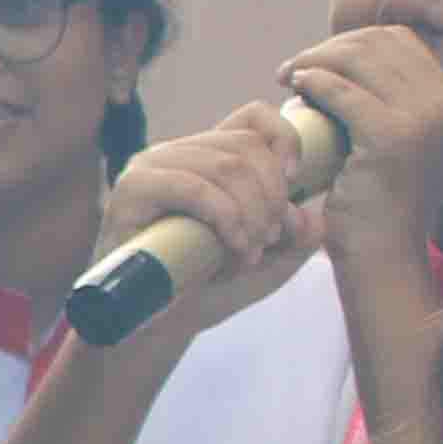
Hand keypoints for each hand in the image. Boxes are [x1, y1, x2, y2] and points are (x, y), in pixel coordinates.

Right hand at [90, 102, 331, 334]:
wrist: (153, 327)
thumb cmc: (207, 289)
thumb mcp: (270, 259)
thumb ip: (299, 234)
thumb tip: (309, 213)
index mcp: (209, 157)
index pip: (254, 117)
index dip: (286, 140)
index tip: (297, 184)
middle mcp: (179, 153)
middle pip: (246, 146)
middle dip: (273, 195)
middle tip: (271, 239)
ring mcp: (152, 166)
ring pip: (226, 165)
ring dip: (252, 212)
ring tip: (251, 252)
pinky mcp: (132, 188)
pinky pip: (193, 187)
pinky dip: (225, 218)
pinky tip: (233, 248)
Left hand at [274, 27, 442, 271]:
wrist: (381, 254)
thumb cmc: (373, 199)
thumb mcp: (389, 140)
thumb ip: (380, 99)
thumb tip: (335, 56)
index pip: (399, 40)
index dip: (352, 41)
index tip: (317, 61)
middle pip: (379, 42)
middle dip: (329, 47)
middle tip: (293, 68)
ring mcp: (425, 120)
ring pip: (360, 59)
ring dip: (316, 60)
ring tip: (288, 77)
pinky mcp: (393, 138)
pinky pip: (344, 92)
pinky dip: (314, 83)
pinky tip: (296, 88)